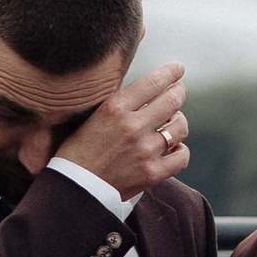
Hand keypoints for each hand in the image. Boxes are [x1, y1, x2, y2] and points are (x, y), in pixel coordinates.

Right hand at [54, 63, 188, 199]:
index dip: (171, 73)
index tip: (178, 69)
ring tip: (173, 123)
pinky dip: (180, 151)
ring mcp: (144, 151)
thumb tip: (146, 93)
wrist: (74, 188)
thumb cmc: (79, 151)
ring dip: (179, 122)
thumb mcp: (93, 117)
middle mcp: (132, 126)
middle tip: (178, 91)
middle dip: (178, 92)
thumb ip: (119, 104)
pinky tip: (174, 149)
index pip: (154, 82)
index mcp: (115, 108)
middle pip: (173, 100)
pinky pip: (181, 156)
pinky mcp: (151, 173)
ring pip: (180, 127)